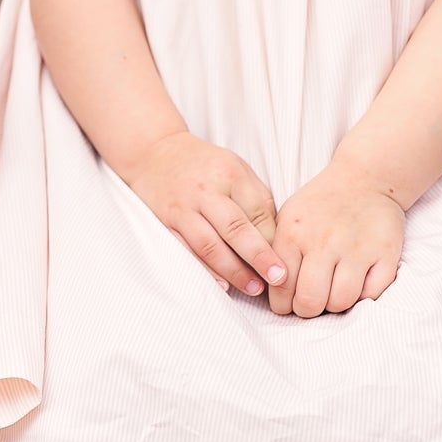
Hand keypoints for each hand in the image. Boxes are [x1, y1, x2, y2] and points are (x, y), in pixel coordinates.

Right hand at [124, 131, 283, 294]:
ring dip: (234, 271)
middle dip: (259, 257)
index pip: (258, 212)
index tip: (288, 263)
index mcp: (229, 174)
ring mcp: (183, 208)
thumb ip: (256, 199)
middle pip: (235, 229)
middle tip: (278, 279)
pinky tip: (222, 284)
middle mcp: (206, 191)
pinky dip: (204, 269)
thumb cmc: (203, 164)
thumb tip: (275, 239)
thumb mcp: (235, 167)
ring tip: (253, 288)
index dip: (274, 241)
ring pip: (210, 245)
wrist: (153, 152)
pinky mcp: (166, 222)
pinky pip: (186, 251)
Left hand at [269, 161, 403, 316]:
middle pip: (310, 302)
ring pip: (340, 302)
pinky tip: (356, 284)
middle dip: (307, 310)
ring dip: (335, 304)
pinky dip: (363, 296)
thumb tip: (268, 290)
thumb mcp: (288, 218)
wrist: (365, 178)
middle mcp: (323, 242)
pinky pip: (371, 294)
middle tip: (310, 303)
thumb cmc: (320, 204)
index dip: (283, 305)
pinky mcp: (385, 253)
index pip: (280, 288)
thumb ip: (277, 251)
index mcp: (293, 234)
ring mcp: (356, 248)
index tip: (288, 303)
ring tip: (331, 293)